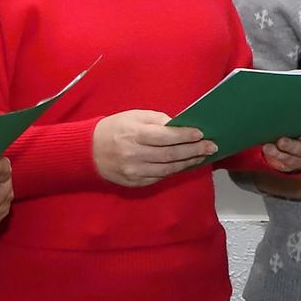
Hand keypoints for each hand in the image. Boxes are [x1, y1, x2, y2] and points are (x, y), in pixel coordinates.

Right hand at [93, 110, 216, 186]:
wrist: (89, 151)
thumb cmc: (114, 129)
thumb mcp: (133, 117)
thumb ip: (157, 120)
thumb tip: (180, 126)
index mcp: (134, 135)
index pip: (165, 137)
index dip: (184, 136)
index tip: (200, 133)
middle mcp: (134, 155)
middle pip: (170, 155)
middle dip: (193, 150)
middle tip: (211, 146)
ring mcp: (135, 172)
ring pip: (168, 169)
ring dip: (188, 162)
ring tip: (202, 155)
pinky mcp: (135, 182)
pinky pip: (160, 177)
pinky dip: (174, 170)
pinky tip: (185, 163)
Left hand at [263, 121, 300, 174]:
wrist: (287, 148)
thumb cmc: (293, 130)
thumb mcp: (297, 123)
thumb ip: (296, 116)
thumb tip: (287, 100)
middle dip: (292, 146)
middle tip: (281, 141)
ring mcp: (299, 159)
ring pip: (291, 158)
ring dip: (278, 153)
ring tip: (267, 147)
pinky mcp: (289, 166)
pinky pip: (282, 163)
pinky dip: (273, 157)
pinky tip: (267, 151)